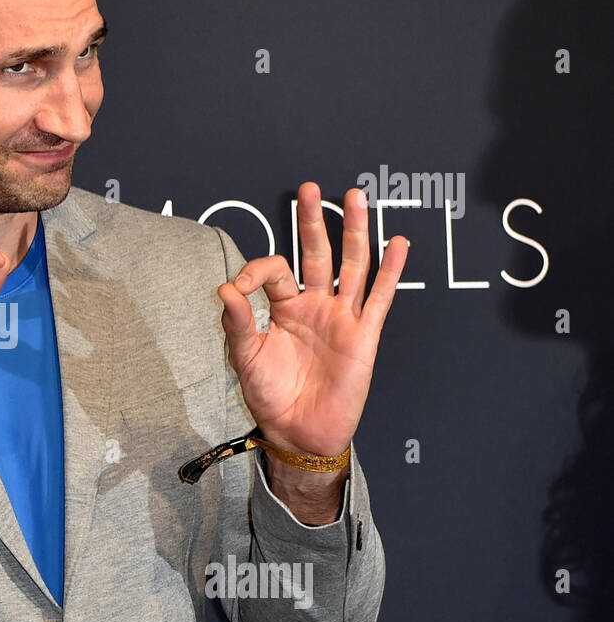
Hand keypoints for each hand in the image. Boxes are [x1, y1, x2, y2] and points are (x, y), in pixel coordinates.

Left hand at [217, 183, 407, 459]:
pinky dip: (391, 270)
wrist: (298, 432)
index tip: (239, 288)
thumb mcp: (245, 357)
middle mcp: (314, 306)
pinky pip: (380, 297)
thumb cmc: (270, 396)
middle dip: (313, 221)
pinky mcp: (363, 334)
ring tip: (354, 196)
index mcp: (283, 308)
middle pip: (316, 253)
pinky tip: (397, 243)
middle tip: (309, 188)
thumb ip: (238, 322)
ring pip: (351, 265)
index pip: (274, 270)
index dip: (256, 270)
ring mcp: (341, 317)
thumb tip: (225, 288)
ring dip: (354, 231)